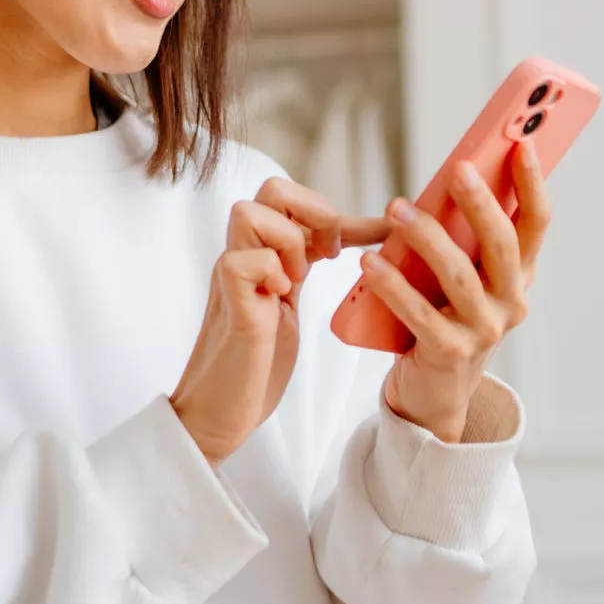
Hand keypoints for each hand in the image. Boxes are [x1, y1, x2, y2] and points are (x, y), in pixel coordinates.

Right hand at [171, 178, 392, 466]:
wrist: (218, 415)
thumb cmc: (255, 365)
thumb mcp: (287, 308)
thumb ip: (300, 272)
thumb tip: (345, 251)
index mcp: (262, 255)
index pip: (297, 205)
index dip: (345, 214)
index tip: (385, 232)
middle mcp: (244, 257)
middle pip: (271, 188)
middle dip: (312, 209)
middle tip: (330, 253)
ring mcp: (232, 277)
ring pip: (248, 212)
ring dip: (287, 239)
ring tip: (298, 279)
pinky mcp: (230, 304)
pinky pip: (242, 261)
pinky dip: (270, 272)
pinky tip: (280, 299)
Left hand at [358, 139, 550, 442]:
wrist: (433, 391)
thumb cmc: (444, 317)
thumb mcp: (462, 276)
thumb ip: (463, 237)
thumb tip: (449, 179)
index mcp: (518, 276)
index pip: (536, 224)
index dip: (533, 184)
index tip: (522, 144)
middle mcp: (510, 302)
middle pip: (502, 245)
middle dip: (482, 204)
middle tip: (458, 170)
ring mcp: (484, 331)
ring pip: (458, 275)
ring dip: (426, 237)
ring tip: (396, 209)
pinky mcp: (449, 353)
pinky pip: (420, 314)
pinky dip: (393, 286)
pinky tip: (370, 264)